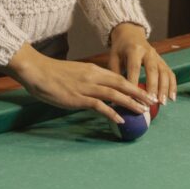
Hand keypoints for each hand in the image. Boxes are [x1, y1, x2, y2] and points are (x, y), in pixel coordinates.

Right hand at [5, 43, 153, 125]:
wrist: (37, 71)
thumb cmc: (53, 73)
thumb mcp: (75, 74)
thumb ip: (88, 80)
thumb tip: (98, 91)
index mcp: (92, 69)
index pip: (118, 76)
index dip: (133, 85)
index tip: (145, 92)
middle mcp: (93, 76)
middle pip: (121, 84)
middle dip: (139, 93)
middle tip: (152, 102)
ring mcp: (86, 87)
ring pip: (114, 94)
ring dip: (131, 103)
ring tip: (143, 111)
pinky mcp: (78, 98)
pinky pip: (99, 106)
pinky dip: (112, 112)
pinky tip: (120, 119)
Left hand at [108, 22, 176, 104]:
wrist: (130, 34)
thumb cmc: (120, 49)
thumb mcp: (113, 57)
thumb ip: (115, 74)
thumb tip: (115, 94)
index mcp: (134, 49)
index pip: (134, 67)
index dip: (134, 82)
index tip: (133, 97)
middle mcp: (148, 52)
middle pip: (152, 69)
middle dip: (153, 86)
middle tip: (152, 101)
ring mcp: (158, 56)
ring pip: (164, 72)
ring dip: (165, 88)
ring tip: (162, 102)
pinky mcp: (163, 61)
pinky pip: (170, 73)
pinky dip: (172, 86)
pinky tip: (172, 98)